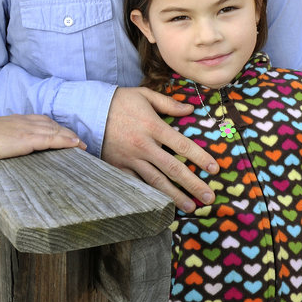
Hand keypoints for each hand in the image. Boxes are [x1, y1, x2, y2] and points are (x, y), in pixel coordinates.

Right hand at [0, 114, 84, 167]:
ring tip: (81, 145)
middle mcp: (21, 121)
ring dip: (69, 136)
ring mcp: (26, 129)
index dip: (52, 127)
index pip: (38, 120)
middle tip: (76, 141)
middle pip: (50, 123)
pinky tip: (76, 145)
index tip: (61, 133)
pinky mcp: (28, 139)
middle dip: (64, 131)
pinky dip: (66, 141)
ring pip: (55, 130)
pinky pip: (53, 139)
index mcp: (12, 121)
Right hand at [102, 86, 218, 211]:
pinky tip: (160, 204)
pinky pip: (136, 184)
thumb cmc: (119, 100)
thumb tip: (190, 109)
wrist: (87, 110)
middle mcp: (143, 145)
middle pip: (173, 168)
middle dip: (193, 184)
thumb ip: (168, 103)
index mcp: (152, 126)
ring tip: (190, 207)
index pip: (182, 145)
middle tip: (209, 197)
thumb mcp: (144, 95)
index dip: (200, 158)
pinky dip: (149, 195)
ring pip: (156, 181)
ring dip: (175, 196)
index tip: (214, 169)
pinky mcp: (118, 166)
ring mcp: (130, 158)